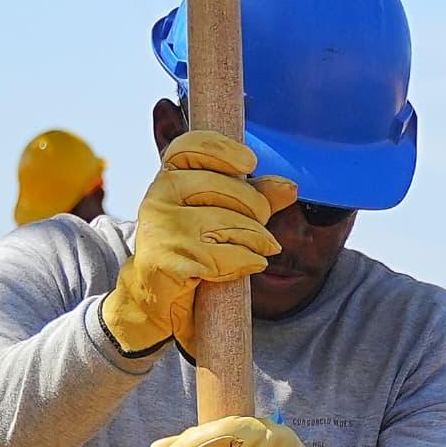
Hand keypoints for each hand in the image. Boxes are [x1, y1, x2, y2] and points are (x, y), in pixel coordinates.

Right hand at [101, 130, 301, 354]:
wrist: (157, 299)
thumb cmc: (193, 251)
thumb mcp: (224, 217)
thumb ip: (254, 198)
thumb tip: (288, 187)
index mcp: (169, 179)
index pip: (189, 147)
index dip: (222, 149)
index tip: (250, 164)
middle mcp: (157, 198)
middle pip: (221, 186)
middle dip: (255, 207)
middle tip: (262, 224)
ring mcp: (158, 229)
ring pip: (226, 222)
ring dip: (256, 239)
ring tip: (261, 249)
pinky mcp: (165, 259)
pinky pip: (222, 255)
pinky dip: (246, 261)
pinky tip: (249, 264)